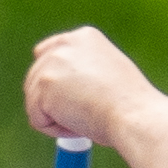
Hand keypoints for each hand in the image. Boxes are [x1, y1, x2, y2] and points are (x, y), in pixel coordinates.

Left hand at [17, 27, 158, 150]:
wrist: (133, 113)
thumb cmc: (130, 104)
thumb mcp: (109, 74)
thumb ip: (84, 74)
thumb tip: (62, 93)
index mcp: (84, 37)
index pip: (47, 53)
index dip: (53, 81)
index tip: (67, 99)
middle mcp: (64, 44)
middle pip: (35, 78)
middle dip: (52, 103)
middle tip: (80, 116)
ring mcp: (51, 63)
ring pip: (35, 101)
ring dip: (56, 118)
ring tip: (85, 120)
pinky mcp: (42, 84)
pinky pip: (37, 119)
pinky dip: (54, 130)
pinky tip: (78, 126)